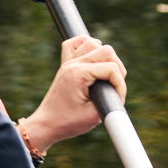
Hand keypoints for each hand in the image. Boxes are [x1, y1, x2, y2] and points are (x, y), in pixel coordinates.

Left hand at [22, 35, 126, 151]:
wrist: (47, 125)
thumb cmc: (68, 123)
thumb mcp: (95, 116)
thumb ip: (111, 100)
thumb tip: (119, 89)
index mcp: (78, 74)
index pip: (111, 68)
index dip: (120, 84)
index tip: (118, 99)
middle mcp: (73, 64)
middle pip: (105, 51)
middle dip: (117, 68)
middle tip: (114, 87)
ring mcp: (68, 63)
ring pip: (92, 43)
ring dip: (104, 56)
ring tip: (107, 75)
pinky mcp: (66, 65)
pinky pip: (74, 43)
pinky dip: (86, 45)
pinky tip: (93, 58)